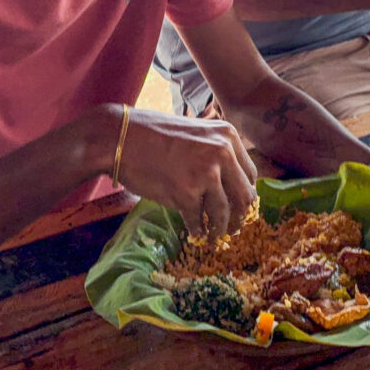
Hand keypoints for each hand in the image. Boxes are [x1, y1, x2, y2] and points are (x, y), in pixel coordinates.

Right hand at [105, 107, 258, 239]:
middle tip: (235, 227)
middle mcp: (222, 153)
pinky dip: (198, 231)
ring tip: (215, 236)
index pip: (250, 174)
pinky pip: (198, 221)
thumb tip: (230, 183)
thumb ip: (215, 152)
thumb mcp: (197, 133)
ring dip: (220, 229)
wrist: (120, 137)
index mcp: (228, 136)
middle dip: (241, 216)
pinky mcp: (186, 194)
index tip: (240, 206)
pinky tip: (195, 233)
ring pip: (223, 213)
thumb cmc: (152, 134)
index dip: (246, 194)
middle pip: (244, 196)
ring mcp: (206, 174)